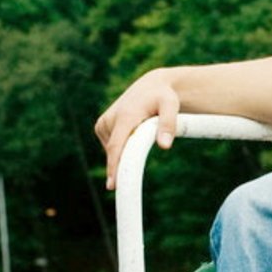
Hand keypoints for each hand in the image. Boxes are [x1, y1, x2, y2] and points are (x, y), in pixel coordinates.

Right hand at [95, 71, 181, 188]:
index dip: (114, 166)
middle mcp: (110, 120)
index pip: (117, 147)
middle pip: (115, 152)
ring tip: (141, 131)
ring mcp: (103, 124)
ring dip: (127, 151)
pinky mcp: (101, 127)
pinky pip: (112, 147)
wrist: (151, 87)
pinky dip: (123, 147)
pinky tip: (133, 132)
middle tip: (130, 180)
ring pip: (114, 150)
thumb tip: (165, 146)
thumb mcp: (171, 106)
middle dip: (122, 166)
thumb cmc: (163, 97)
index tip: (113, 185)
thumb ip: (168, 125)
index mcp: (124, 116)